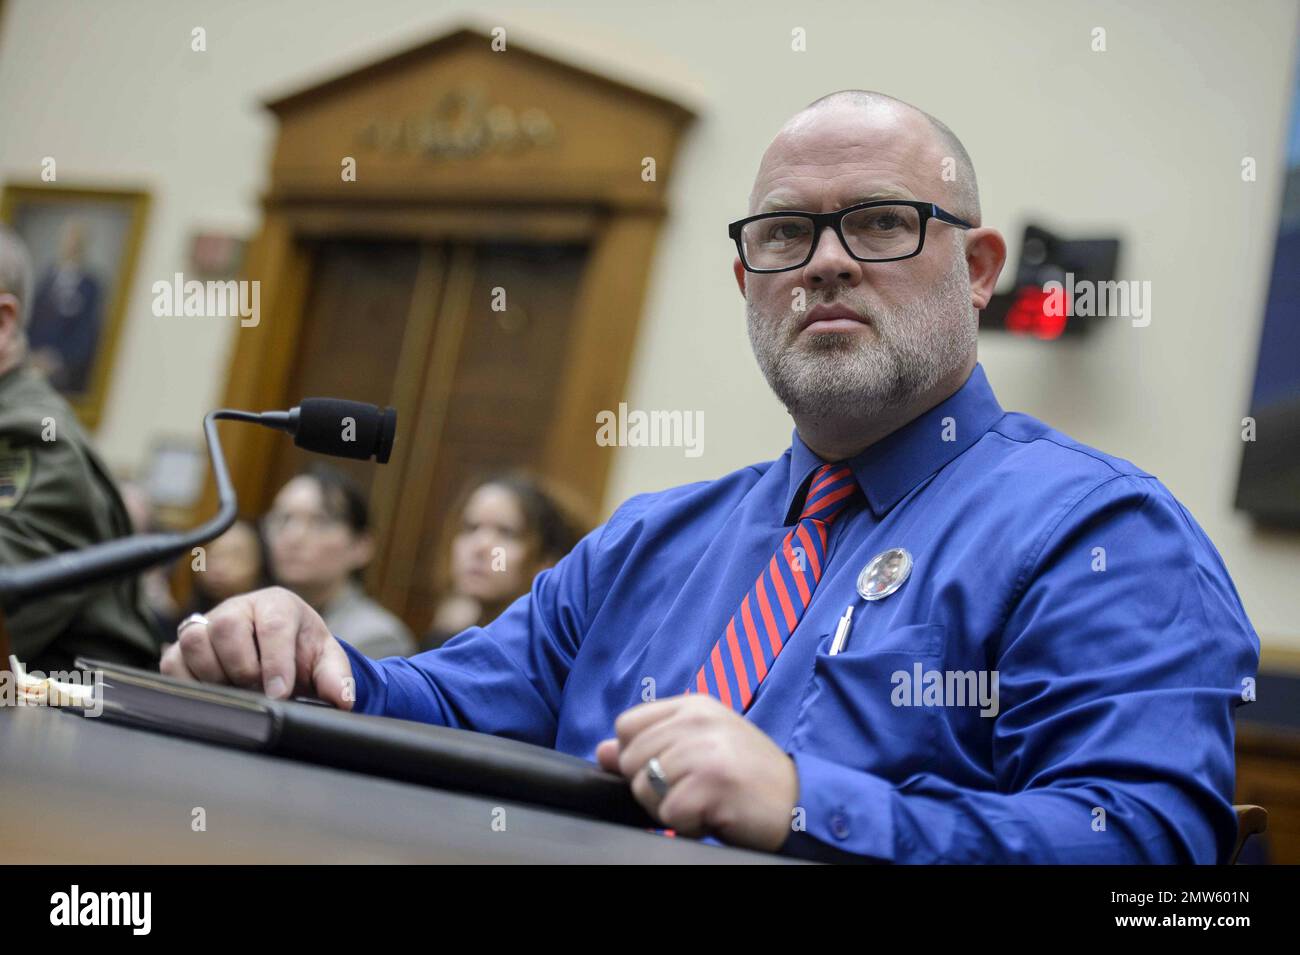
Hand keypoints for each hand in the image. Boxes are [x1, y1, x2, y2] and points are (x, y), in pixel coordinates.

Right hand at [160, 586, 354, 708]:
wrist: (278, 650)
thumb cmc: (301, 650)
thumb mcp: (325, 659)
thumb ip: (336, 676)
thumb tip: (341, 698)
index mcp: (277, 604)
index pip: (272, 625)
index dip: (275, 661)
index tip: (279, 692)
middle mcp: (239, 607)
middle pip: (226, 628)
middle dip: (243, 667)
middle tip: (258, 690)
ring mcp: (207, 624)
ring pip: (194, 641)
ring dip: (215, 674)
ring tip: (237, 690)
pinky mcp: (183, 646)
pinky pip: (172, 662)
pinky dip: (189, 682)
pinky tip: (214, 693)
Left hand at [595, 694, 798, 851]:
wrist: (799, 801)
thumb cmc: (746, 777)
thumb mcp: (698, 750)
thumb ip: (651, 744)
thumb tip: (602, 752)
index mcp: (693, 706)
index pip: (627, 725)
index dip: (636, 755)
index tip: (668, 770)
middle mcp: (697, 720)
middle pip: (631, 760)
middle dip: (653, 787)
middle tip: (694, 790)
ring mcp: (705, 750)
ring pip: (644, 787)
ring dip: (670, 808)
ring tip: (705, 802)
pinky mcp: (713, 782)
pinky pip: (668, 813)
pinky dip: (688, 825)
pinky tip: (714, 815)